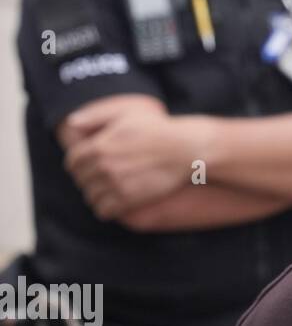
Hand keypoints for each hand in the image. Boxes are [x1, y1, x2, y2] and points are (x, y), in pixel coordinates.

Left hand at [64, 107, 213, 220]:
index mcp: (99, 146)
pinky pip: (103, 210)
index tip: (88, 166)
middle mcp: (103, 166)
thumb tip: (71, 123)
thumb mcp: (127, 115)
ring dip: (96, 195)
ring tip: (108, 191)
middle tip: (101, 178)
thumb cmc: (158, 129)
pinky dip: (105, 208)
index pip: (72, 163)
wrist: (186, 150)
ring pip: (90, 197)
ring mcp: (116, 184)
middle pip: (81, 181)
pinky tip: (114, 202)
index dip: (78, 165)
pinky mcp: (128, 199)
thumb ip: (96, 117)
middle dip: (88, 180)